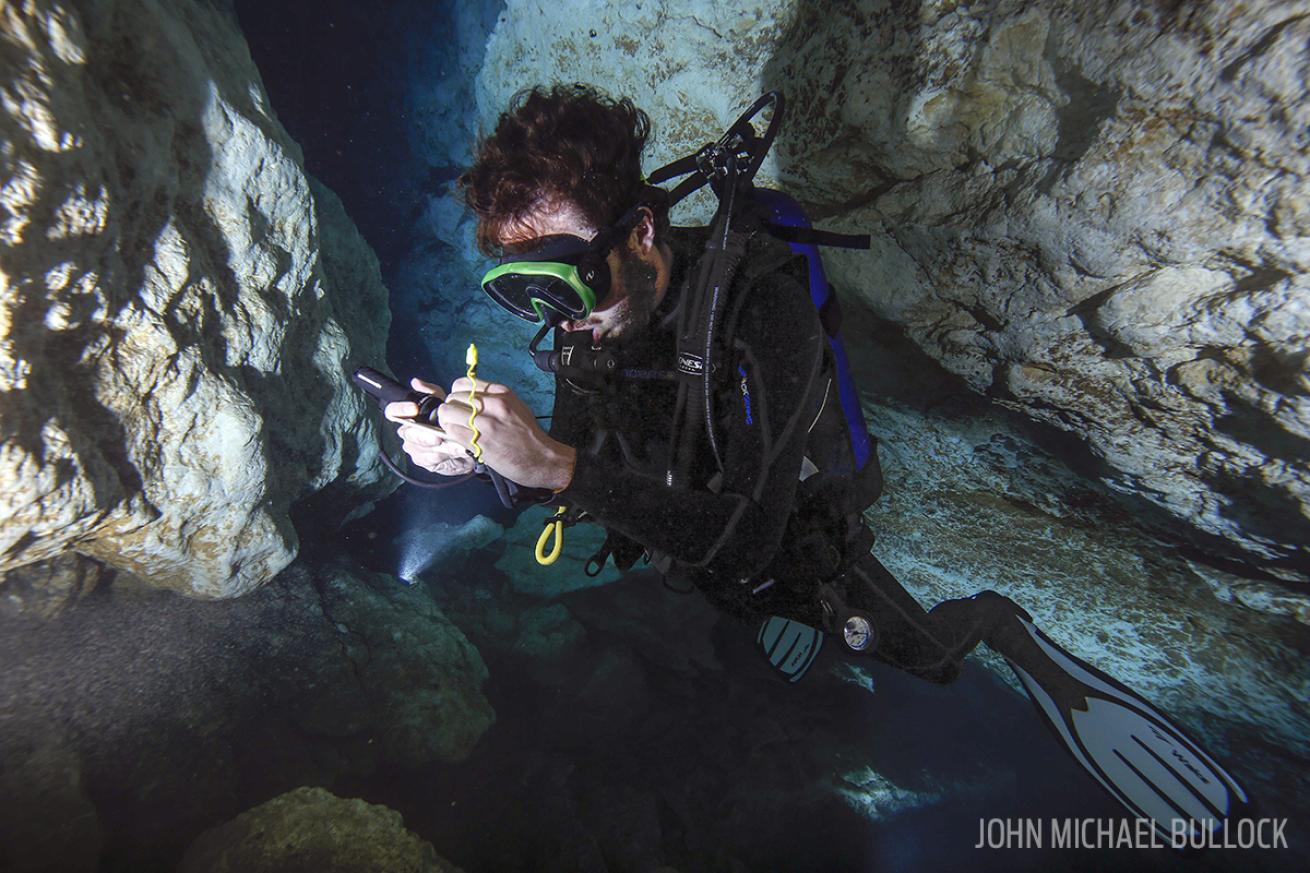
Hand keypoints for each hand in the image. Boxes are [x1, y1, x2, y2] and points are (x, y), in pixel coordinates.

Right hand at [384, 378, 474, 476]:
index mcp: (409, 416)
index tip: (414, 409)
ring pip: (419, 447)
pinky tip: (449, 454)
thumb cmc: (450, 423)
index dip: (400, 409)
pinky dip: (440, 457)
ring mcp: (412, 447)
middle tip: (438, 437)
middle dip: (423, 435)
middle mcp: (407, 431)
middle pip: (407, 433)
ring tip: (453, 447)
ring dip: (437, 448)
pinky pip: (426, 459)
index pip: (392, 411)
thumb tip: (415, 382)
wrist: (463, 447)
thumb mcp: (445, 404)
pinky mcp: (420, 460)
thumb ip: (432, 393)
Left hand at [438, 376, 574, 489]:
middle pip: (453, 398)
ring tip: (455, 429)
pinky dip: (451, 435)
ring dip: (447, 422)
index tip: (460, 405)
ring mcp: (486, 423)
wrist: (543, 459)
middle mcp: (493, 404)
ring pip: (448, 413)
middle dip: (451, 409)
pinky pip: (452, 431)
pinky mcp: (480, 441)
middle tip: (456, 420)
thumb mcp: (516, 407)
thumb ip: (494, 401)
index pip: (463, 384)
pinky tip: (460, 439)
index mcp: (501, 393)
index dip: (457, 395)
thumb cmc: (530, 437)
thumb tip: (470, 400)